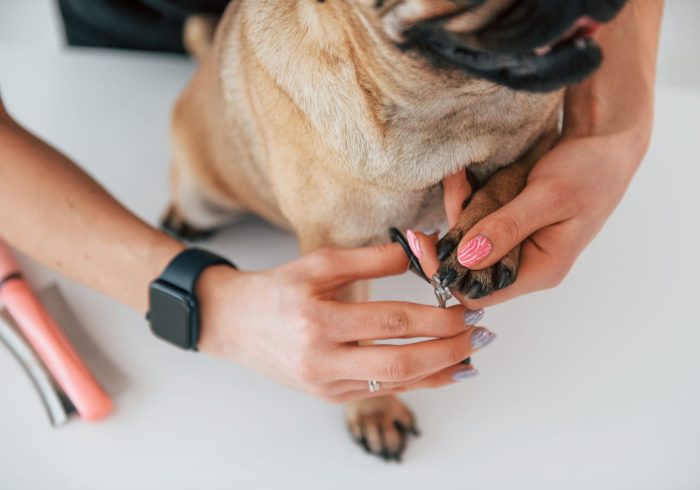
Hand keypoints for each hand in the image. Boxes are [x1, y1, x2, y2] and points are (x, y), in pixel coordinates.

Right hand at [196, 244, 494, 402]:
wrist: (233, 324)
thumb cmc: (277, 288)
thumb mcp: (319, 262)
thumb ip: (373, 258)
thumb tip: (423, 249)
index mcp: (317, 320)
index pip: (392, 321)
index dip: (437, 317)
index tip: (468, 307)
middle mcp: (320, 359)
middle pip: (401, 362)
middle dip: (449, 349)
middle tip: (481, 333)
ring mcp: (325, 384)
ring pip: (396, 383)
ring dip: (441, 370)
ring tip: (472, 354)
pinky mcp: (328, 396)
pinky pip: (382, 390)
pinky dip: (418, 381)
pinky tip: (443, 370)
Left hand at [412, 129, 648, 309]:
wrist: (608, 145)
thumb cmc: (590, 171)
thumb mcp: (548, 197)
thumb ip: (507, 227)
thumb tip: (465, 258)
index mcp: (540, 270)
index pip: (478, 293)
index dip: (447, 273)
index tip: (426, 240)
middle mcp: (525, 266)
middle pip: (468, 267)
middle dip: (449, 234)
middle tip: (448, 191)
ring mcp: (518, 246)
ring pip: (469, 243)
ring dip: (457, 212)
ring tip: (456, 178)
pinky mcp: (512, 226)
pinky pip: (478, 223)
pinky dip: (466, 202)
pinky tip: (462, 178)